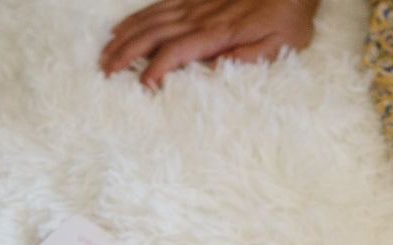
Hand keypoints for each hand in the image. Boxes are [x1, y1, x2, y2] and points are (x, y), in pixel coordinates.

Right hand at [99, 0, 320, 89]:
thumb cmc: (287, 19)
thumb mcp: (279, 46)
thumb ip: (248, 58)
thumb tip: (216, 71)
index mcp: (217, 34)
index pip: (177, 52)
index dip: (157, 69)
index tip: (143, 87)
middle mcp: (198, 17)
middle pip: (153, 35)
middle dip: (126, 54)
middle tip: (105, 73)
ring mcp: (193, 4)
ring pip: (150, 20)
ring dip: (125, 37)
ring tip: (105, 54)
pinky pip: (158, 7)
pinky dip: (136, 18)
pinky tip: (122, 28)